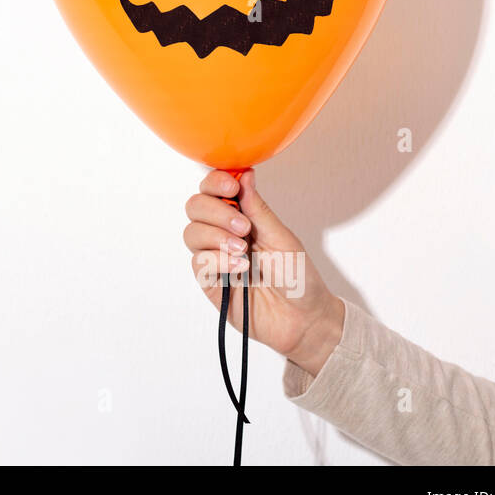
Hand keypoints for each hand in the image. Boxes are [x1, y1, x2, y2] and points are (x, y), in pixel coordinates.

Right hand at [183, 169, 344, 375]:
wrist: (303, 319)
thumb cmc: (298, 278)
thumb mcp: (282, 238)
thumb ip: (258, 209)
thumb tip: (245, 174)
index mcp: (242, 216)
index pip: (214, 189)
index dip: (216, 182)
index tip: (231, 187)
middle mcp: (224, 233)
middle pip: (195, 206)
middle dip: (216, 211)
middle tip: (243, 226)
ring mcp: (215, 257)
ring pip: (191, 232)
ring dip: (216, 236)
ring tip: (243, 250)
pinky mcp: (210, 282)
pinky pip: (198, 262)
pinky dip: (218, 260)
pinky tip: (240, 268)